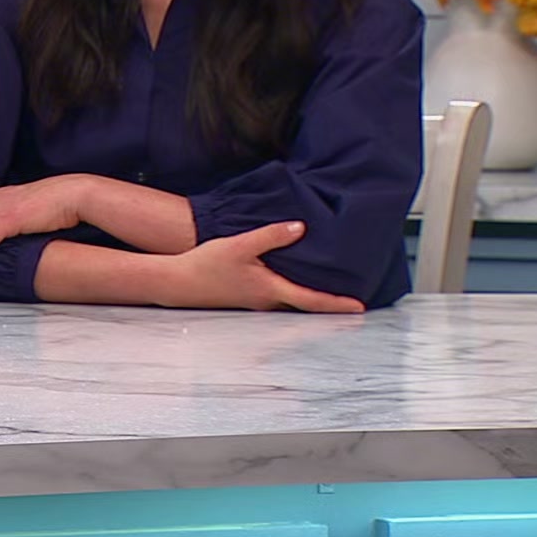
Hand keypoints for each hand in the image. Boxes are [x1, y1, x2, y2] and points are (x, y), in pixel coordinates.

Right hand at [162, 222, 365, 312]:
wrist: (177, 282)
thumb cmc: (206, 265)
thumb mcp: (240, 245)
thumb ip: (271, 236)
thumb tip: (300, 228)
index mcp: (271, 290)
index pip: (312, 300)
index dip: (337, 304)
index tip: (359, 308)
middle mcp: (267, 301)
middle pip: (305, 305)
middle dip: (328, 303)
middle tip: (351, 298)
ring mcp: (257, 302)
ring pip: (291, 301)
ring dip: (310, 297)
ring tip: (328, 287)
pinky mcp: (247, 297)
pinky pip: (278, 296)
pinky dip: (292, 290)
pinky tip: (293, 278)